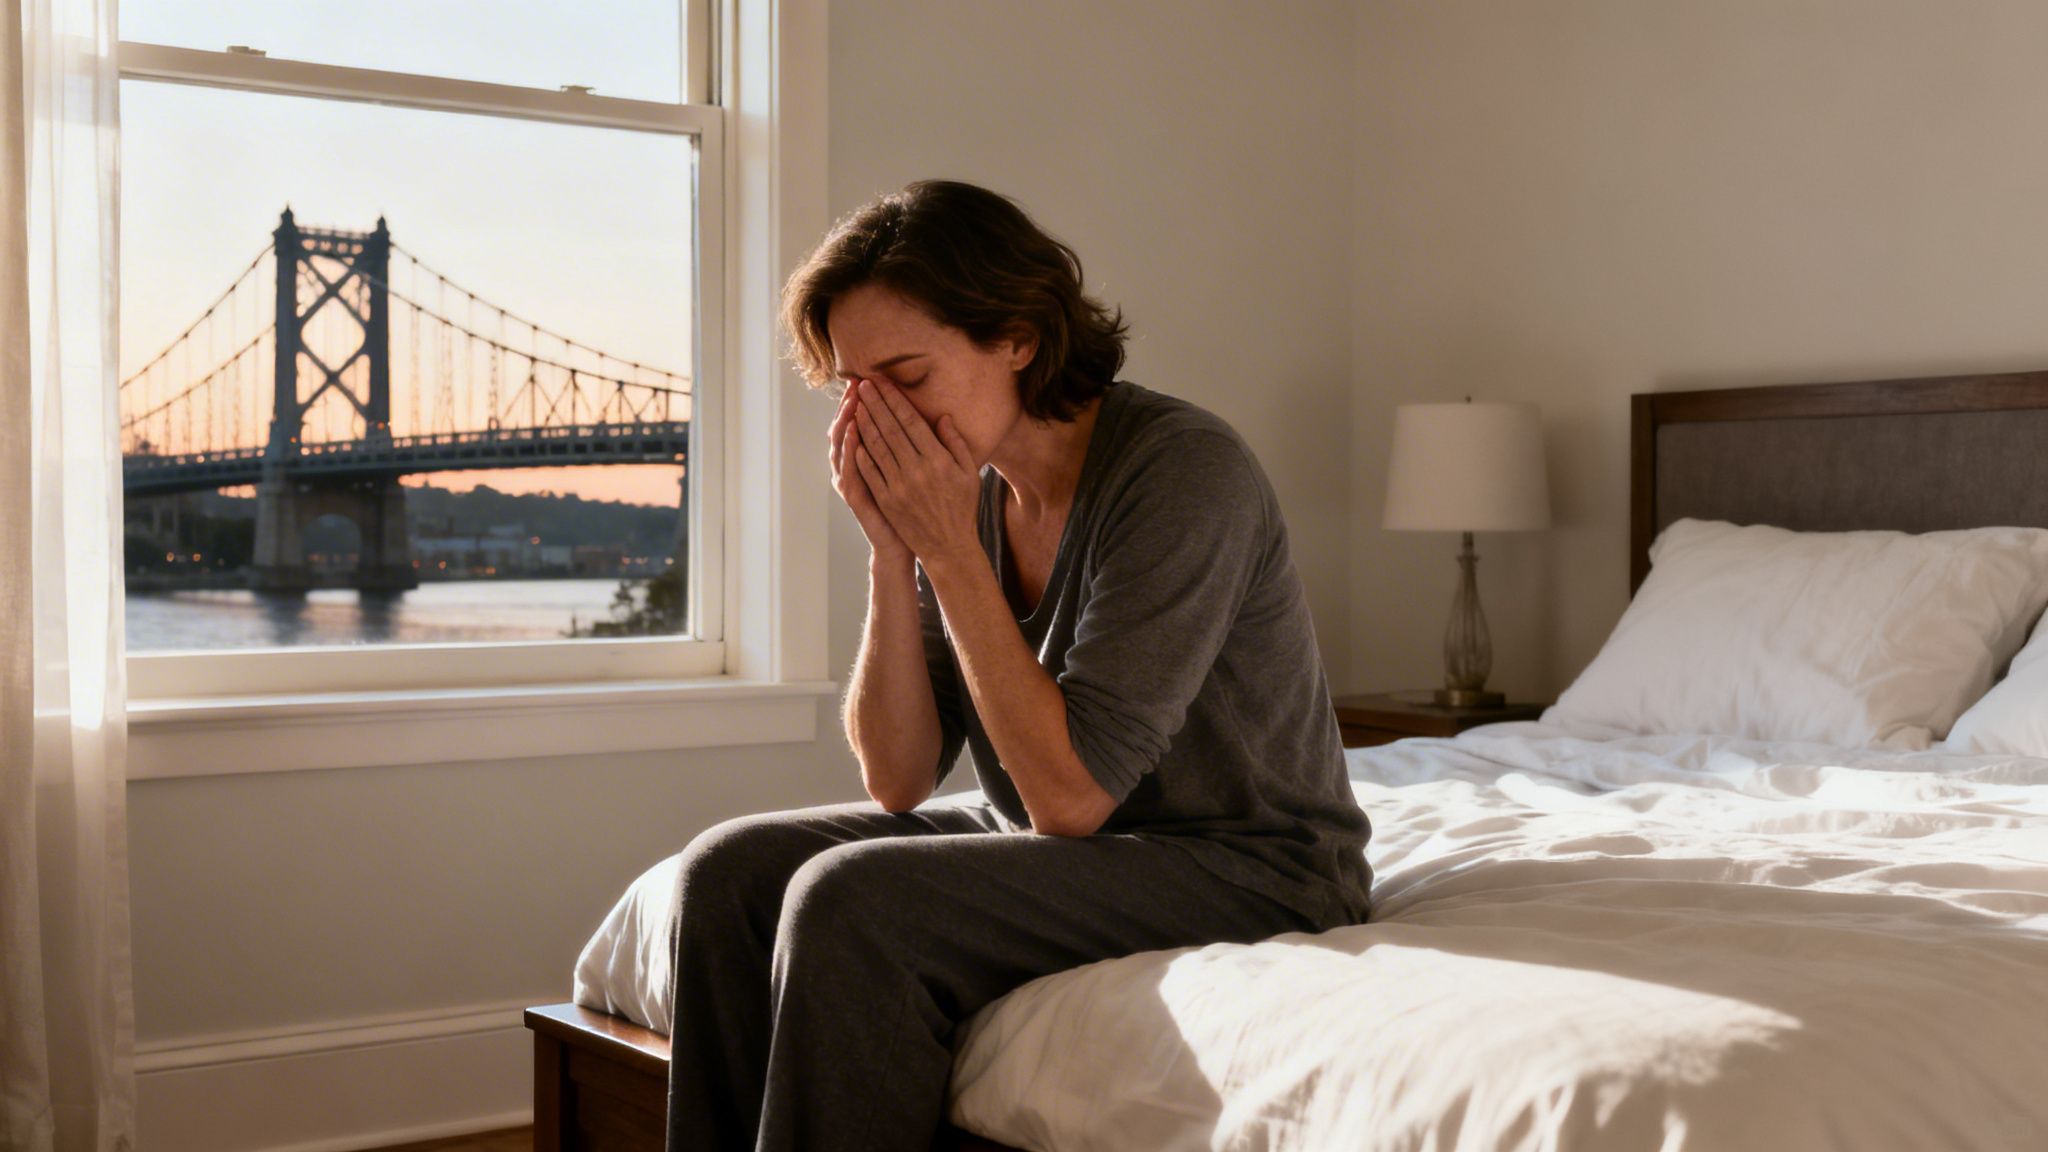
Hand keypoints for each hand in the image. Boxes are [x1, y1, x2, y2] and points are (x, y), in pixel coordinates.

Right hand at [828, 381, 909, 563]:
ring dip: (847, 421)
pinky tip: (853, 432)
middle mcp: (859, 466)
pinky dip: (849, 450)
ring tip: (853, 399)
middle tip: (858, 381)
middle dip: (856, 404)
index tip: (876, 378)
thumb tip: (941, 418)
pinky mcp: (856, 496)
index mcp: (875, 458)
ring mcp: (854, 480)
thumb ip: (926, 447)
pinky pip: (849, 470)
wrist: (905, 544)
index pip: (868, 422)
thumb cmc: (914, 509)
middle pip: (852, 428)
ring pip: (844, 445)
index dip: (871, 401)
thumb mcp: (922, 473)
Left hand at [850, 378, 981, 567]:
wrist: (949, 546)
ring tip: (856, 404)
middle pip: (890, 429)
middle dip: (875, 404)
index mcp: (938, 460)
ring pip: (877, 447)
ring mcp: (899, 486)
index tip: (883, 383)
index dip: (895, 400)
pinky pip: (870, 472)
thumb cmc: (962, 508)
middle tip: (863, 384)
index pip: (911, 422)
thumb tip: (942, 417)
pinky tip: (853, 437)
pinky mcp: (887, 500)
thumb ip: (956, 443)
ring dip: (864, 423)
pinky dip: (861, 454)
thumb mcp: (969, 473)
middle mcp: (916, 470)